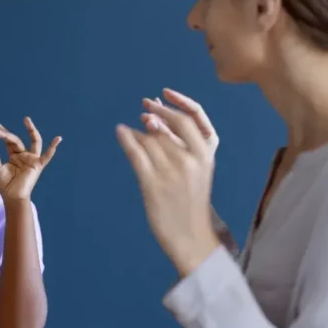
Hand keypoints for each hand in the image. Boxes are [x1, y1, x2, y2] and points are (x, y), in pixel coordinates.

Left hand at [0, 117, 61, 200]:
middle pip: (17, 140)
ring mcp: (32, 159)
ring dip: (31, 130)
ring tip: (26, 120)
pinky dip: (53, 148)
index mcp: (14, 155)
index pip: (9, 141)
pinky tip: (58, 139)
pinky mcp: (38, 165)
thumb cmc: (4, 184)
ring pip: (34, 141)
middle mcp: (24, 155)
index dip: (3, 134)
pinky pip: (47, 156)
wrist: (12, 196)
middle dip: (8, 134)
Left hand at [117, 89, 219, 276]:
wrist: (191, 235)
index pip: (193, 118)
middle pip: (168, 125)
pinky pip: (135, 153)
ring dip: (139, 130)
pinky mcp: (152, 184)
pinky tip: (120, 131)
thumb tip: (160, 113)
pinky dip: (126, 138)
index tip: (164, 93)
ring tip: (133, 128)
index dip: (178, 102)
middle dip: (156, 111)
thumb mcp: (201, 168)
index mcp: (206, 155)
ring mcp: (171, 172)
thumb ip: (186, 143)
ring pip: (149, 139)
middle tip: (145, 105)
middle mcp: (190, 160)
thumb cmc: (193, 199)